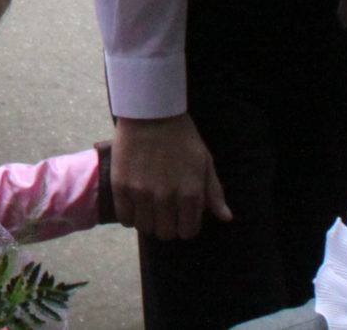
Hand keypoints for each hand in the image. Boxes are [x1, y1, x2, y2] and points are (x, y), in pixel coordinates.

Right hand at [110, 113, 231, 241]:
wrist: (150, 112)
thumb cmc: (181, 136)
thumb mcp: (204, 161)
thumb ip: (214, 192)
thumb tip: (225, 218)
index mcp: (190, 194)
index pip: (188, 231)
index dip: (185, 226)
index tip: (180, 217)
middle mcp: (166, 198)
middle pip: (165, 233)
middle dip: (167, 227)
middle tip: (163, 214)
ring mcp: (142, 193)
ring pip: (144, 228)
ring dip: (147, 222)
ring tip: (147, 209)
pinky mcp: (121, 186)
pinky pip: (124, 217)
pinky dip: (129, 217)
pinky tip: (132, 207)